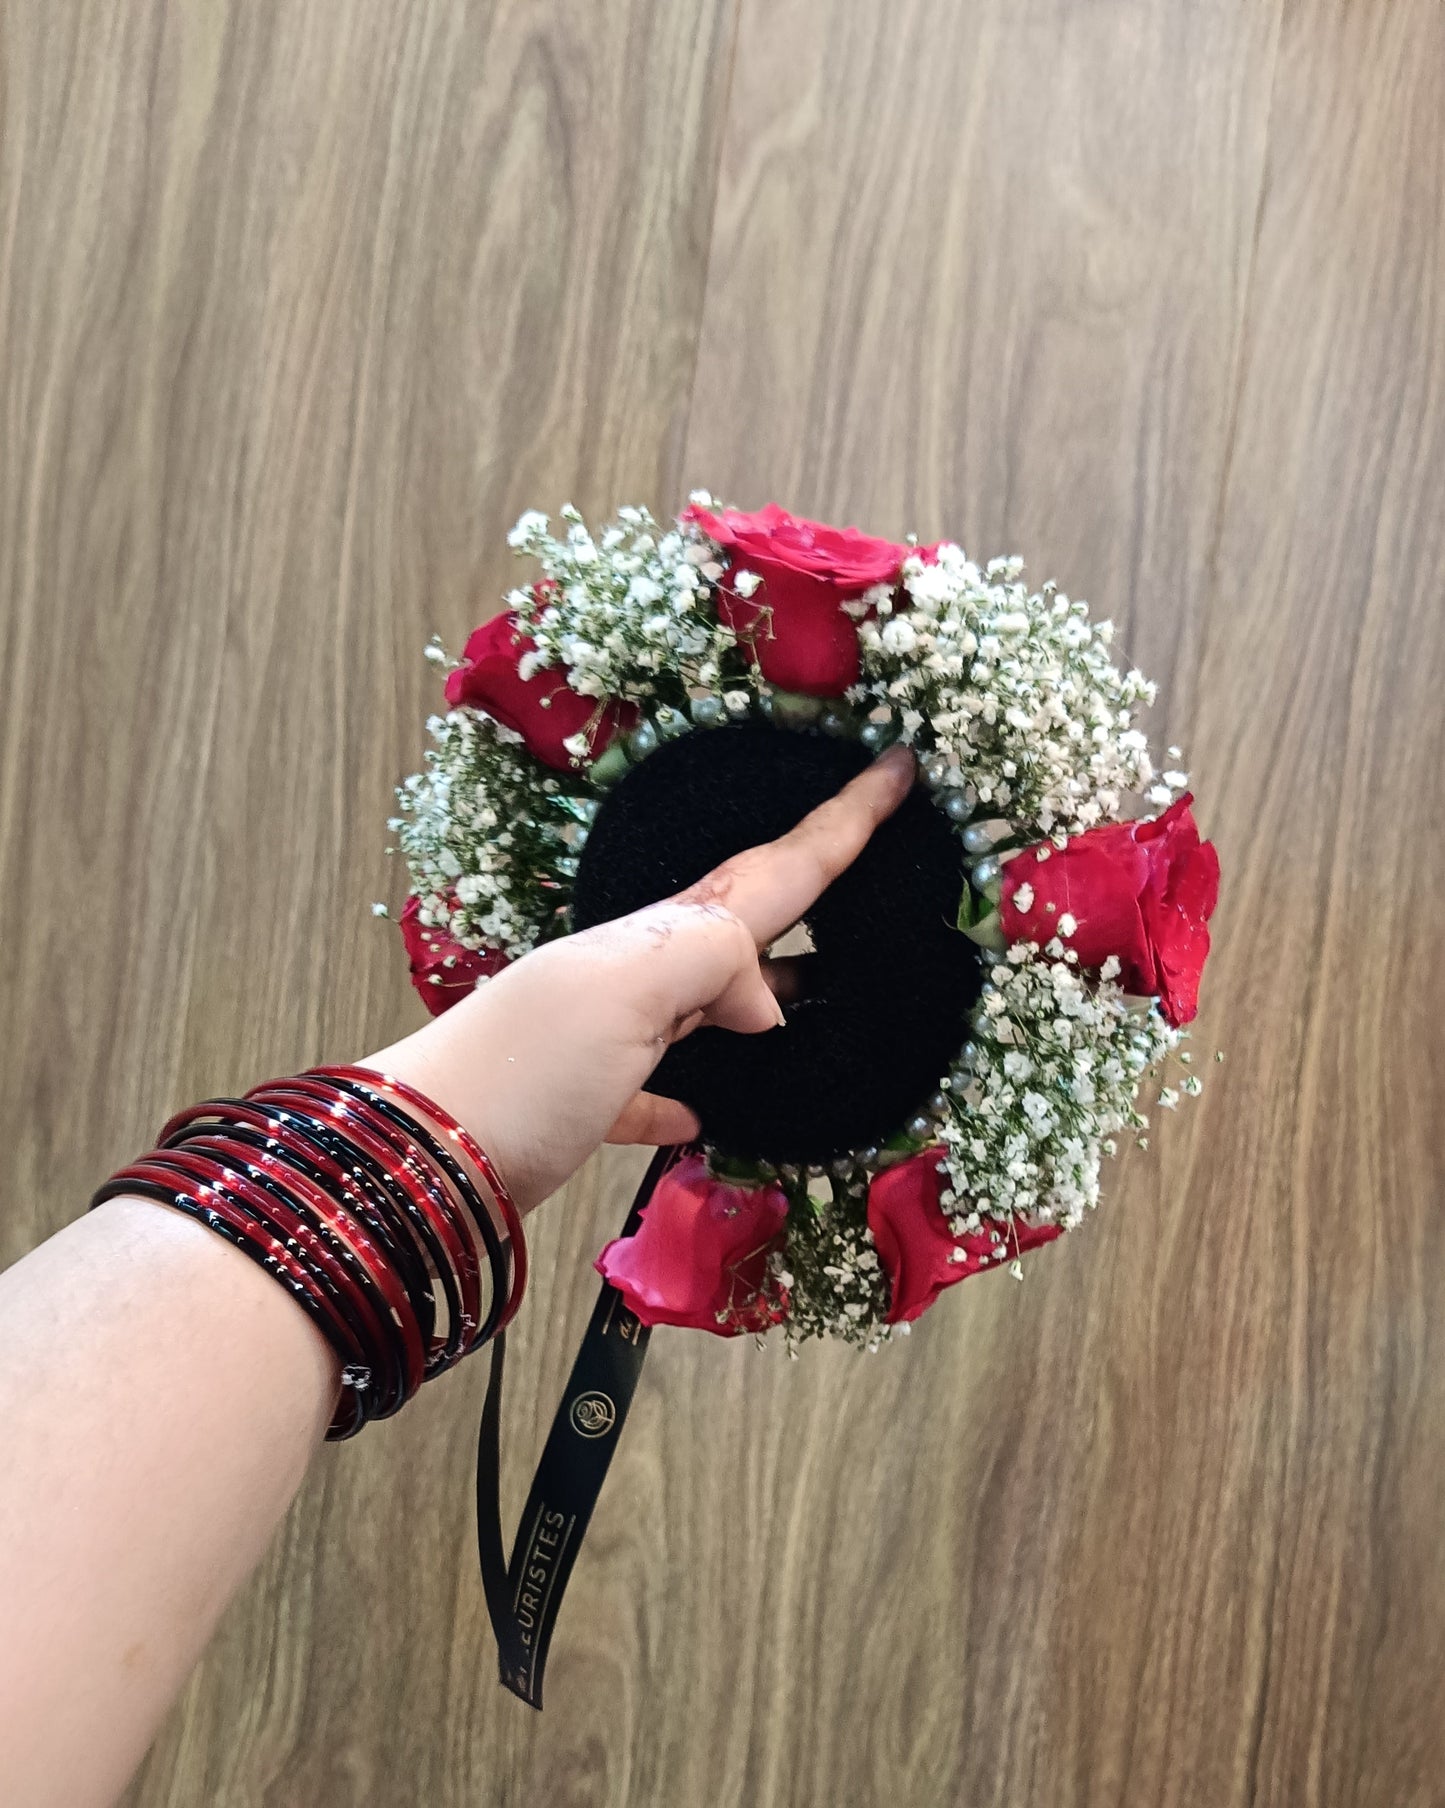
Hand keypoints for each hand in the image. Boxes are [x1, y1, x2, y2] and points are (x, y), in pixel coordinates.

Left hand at [368, 744, 915, 1211]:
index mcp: (655, 939)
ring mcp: (606, 1037)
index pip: (771, 872)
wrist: (413, 1160)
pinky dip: (686, 1093)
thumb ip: (706, 961)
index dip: (841, 822)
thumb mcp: (621, 991)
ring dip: (760, 993)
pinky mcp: (581, 1105)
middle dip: (807, 891)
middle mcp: (635, 975)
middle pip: (740, 923)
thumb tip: (767, 997)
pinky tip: (700, 1115)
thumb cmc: (513, 1070)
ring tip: (815, 996)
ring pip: (705, 1003)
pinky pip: (651, 1087)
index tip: (898, 769)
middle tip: (869, 862)